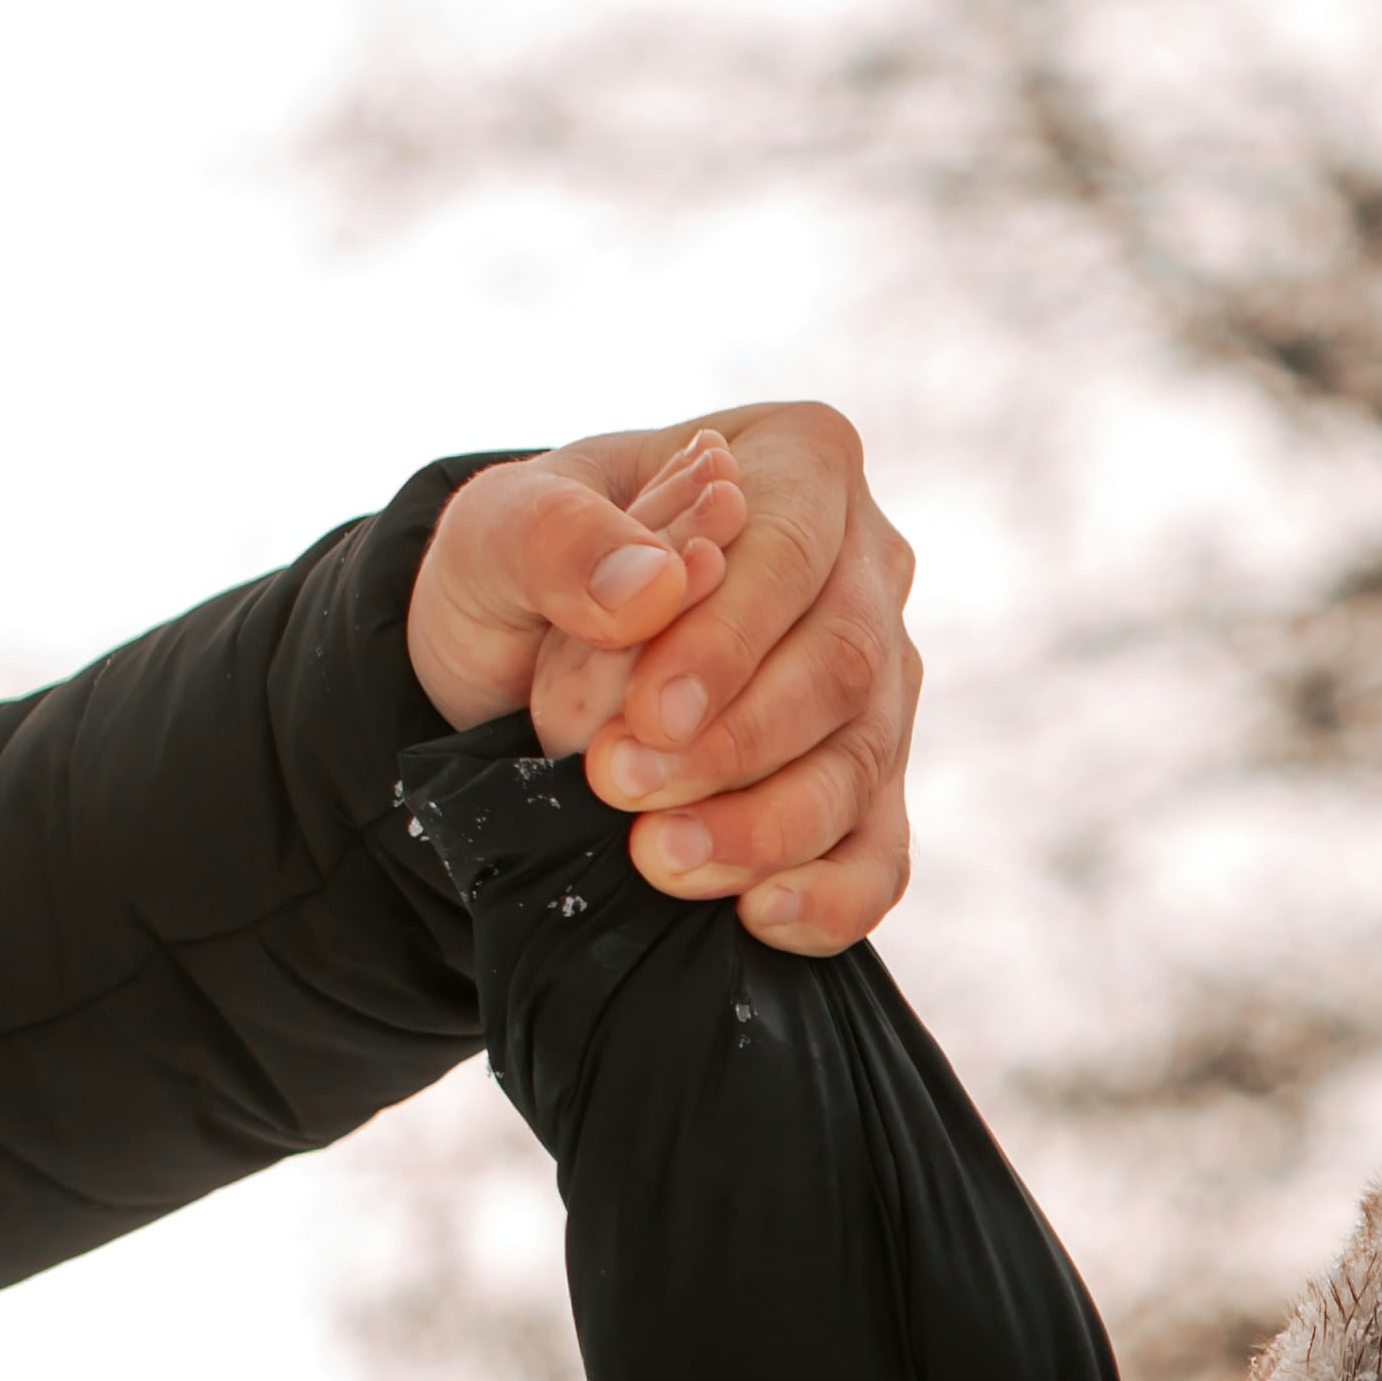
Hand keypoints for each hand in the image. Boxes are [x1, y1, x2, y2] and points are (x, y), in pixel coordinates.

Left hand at [414, 401, 927, 954]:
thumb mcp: (499, 528)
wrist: (523, 661)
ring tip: (656, 858)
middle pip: (846, 667)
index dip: (730, 640)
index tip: (648, 713)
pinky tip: (759, 915)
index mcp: (798, 465)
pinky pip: (881, 856)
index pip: (794, 549)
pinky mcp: (869, 790)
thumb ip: (558, 538)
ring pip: (862, 767)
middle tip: (617, 784)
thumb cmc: (531, 569)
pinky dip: (830, 898)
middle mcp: (867, 571)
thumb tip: (653, 587)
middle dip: (734, 744)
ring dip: (762, 828)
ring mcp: (882, 688)